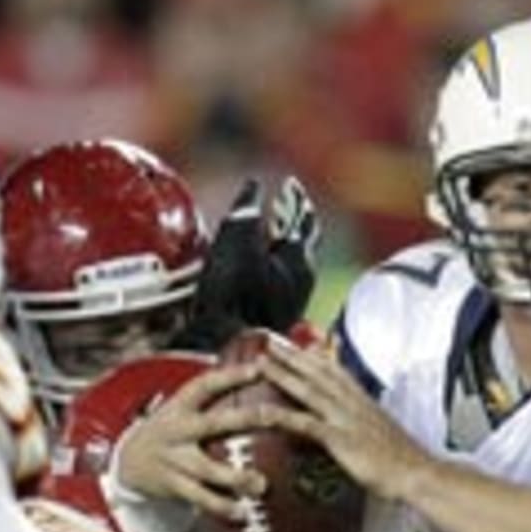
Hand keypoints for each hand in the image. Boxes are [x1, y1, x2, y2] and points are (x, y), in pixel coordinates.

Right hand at [113, 362, 269, 518]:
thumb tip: (257, 375)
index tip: (259, 367)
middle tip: (275, 415)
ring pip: (208, 469)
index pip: (206, 385)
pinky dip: (222, 507)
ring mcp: (175, 460)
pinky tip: (242, 513)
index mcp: (180, 406)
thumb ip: (214, 400)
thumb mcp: (182, 410)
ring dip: (237, 477)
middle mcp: (177, 431)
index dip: (232, 375)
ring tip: (261, 484)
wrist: (129, 463)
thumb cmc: (171, 432)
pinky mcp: (174, 486)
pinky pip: (201, 499)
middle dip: (247, 418)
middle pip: (215, 422)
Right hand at [184, 176, 320, 349]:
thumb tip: (254, 184)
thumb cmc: (231, 292)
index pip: (304, 219)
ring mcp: (293, 302)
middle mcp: (303, 281)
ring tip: (273, 233)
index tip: (289, 185)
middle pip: (304, 243)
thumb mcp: (234, 238)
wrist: (226, 347)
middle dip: (295, 222)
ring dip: (285, 245)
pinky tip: (263, 267)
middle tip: (285, 206)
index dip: (295, 199)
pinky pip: (284, 282)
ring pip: (295, 265)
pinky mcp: (279, 318)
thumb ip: (246, 208)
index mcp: (299, 259)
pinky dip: (276, 266)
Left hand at [257, 335, 429, 500]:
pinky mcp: (339, 438)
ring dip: (283, 374)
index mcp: (361, 400)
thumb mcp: (382, 430)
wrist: (417, 474)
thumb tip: (356, 415)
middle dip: (292, 355)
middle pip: (318, 372)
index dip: (313, 355)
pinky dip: (282, 416)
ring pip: (309, 390)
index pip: (334, 370)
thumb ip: (365, 417)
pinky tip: (262, 412)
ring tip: (261, 362)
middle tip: (268, 340)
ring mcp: (345, 418)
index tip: (295, 342)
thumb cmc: (401, 459)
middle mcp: (352, 403)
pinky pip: (305, 424)